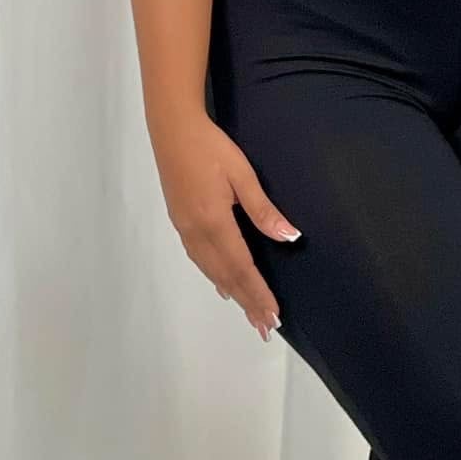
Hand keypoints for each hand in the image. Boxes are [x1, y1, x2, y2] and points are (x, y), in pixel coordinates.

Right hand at [153, 113, 300, 341]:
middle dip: (247, 302)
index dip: (258, 294)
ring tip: (249, 313)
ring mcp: (186, 229)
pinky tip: (223, 285)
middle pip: (226, 276)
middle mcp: (197, 233)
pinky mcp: (181, 222)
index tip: (273, 317)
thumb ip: (263, 209)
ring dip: (233, 294)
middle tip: (265, 329)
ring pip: (211, 271)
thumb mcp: (243, 175)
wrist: (172, 130)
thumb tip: (289, 237)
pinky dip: (215, 277)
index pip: (242, 267)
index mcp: (214, 223)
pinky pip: (200, 260)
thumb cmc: (211, 148)